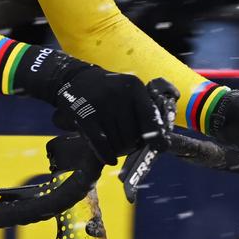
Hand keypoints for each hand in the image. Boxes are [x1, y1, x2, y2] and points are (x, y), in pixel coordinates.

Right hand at [17, 51, 166, 164]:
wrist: (76, 79)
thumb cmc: (110, 93)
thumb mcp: (129, 92)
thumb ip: (144, 112)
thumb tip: (161, 142)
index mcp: (134, 87)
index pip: (150, 116)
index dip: (156, 135)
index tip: (160, 147)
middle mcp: (118, 93)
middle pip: (132, 135)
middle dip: (131, 145)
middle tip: (126, 145)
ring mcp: (100, 104)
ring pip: (116, 141)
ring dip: (117, 149)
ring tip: (114, 144)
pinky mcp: (84, 115)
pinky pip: (100, 143)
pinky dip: (106, 154)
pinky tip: (110, 159)